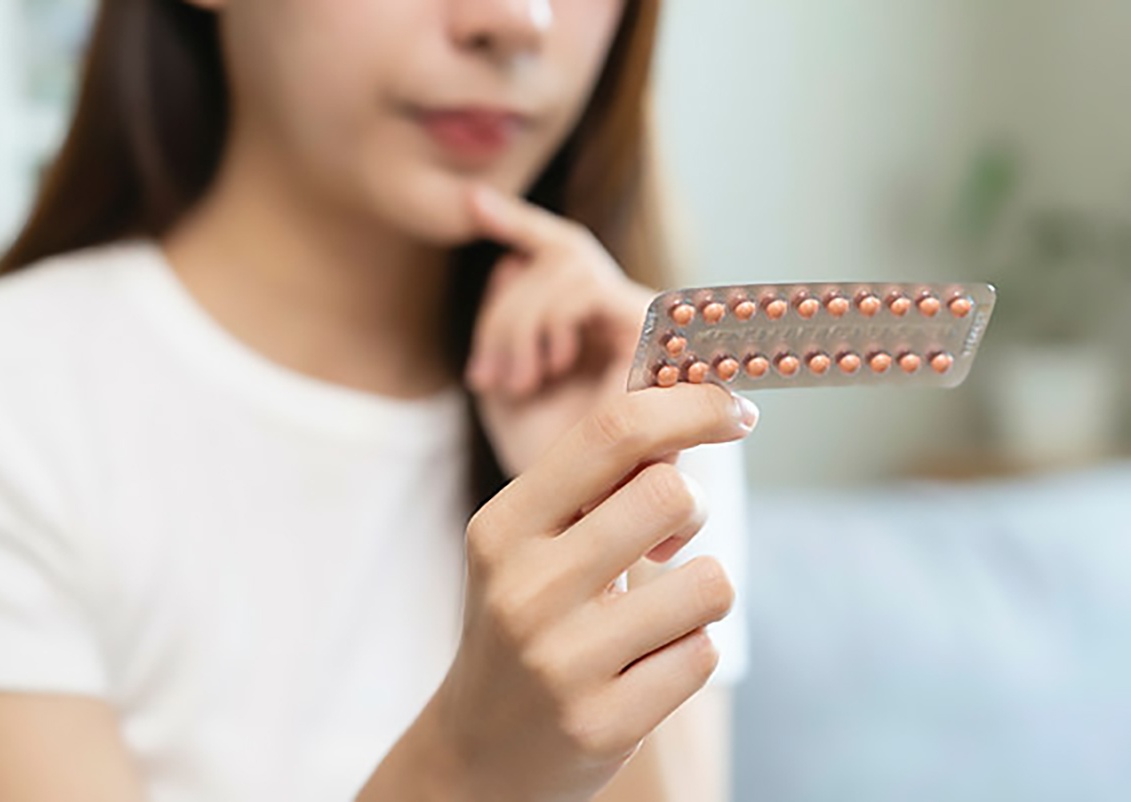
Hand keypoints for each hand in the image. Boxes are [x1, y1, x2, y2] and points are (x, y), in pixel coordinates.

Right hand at [432, 383, 758, 801]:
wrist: (479, 750)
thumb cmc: (525, 622)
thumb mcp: (534, 544)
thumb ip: (600, 483)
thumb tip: (690, 416)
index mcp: (503, 527)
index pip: (611, 432)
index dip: (689, 406)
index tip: (733, 410)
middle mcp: (524, 588)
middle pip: (670, 494)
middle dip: (693, 511)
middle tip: (669, 539)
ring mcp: (562, 660)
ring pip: (708, 582)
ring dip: (700, 594)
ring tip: (652, 616)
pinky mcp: (603, 722)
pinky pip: (703, 652)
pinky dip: (690, 650)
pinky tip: (643, 666)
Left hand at [464, 184, 656, 476]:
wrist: (583, 529)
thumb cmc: (550, 471)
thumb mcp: (507, 396)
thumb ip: (504, 329)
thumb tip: (508, 263)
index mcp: (594, 326)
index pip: (560, 249)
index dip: (521, 221)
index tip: (473, 203)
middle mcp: (630, 316)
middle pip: (564, 252)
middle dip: (509, 308)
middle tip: (486, 379)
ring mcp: (650, 324)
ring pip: (570, 267)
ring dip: (524, 320)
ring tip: (518, 385)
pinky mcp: (657, 334)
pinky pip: (587, 288)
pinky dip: (551, 318)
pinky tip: (546, 365)